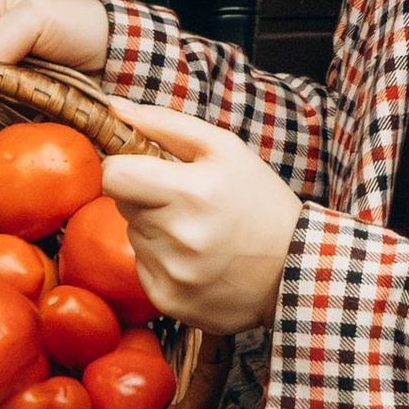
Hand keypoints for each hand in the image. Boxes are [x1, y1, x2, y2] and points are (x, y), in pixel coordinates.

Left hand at [105, 105, 303, 333]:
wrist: (295, 267)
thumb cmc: (259, 200)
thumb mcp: (224, 149)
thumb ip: (165, 124)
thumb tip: (114, 108)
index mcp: (190, 192)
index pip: (113, 175)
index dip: (124, 167)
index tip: (143, 169)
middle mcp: (178, 237)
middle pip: (123, 204)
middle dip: (146, 197)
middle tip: (187, 202)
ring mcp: (172, 273)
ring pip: (134, 236)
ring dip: (156, 229)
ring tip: (198, 232)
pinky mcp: (169, 300)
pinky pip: (142, 268)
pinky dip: (162, 260)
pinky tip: (197, 258)